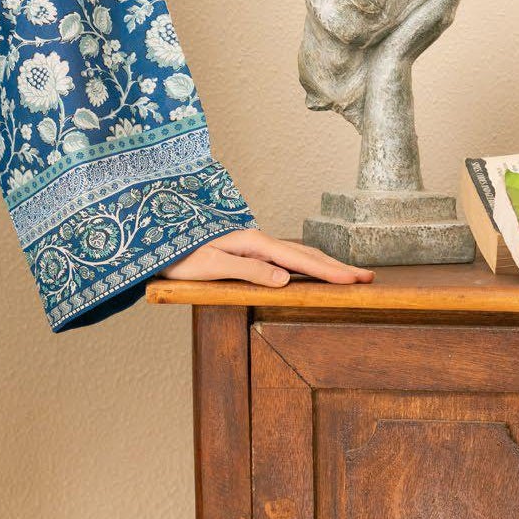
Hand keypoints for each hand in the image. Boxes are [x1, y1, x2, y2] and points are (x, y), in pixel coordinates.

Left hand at [156, 228, 374, 289]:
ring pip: (296, 254)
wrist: (153, 238)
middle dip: (336, 267)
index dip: (328, 272)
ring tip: (347, 274)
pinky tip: (309, 268)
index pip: (299, 260)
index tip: (354, 280)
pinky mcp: (245, 250)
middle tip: (366, 278)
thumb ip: (249, 271)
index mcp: (252, 242)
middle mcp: (256, 240)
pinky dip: (305, 263)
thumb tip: (286, 280)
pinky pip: (284, 256)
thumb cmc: (178, 256)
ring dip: (323, 264)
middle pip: (304, 254)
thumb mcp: (211, 266)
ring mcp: (252, 243)